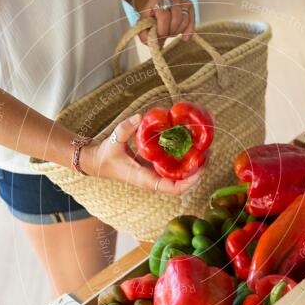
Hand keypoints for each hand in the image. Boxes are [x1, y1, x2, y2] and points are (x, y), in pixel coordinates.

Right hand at [81, 114, 201, 195]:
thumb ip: (126, 128)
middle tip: (208, 153)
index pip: (173, 188)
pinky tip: (189, 147)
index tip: (201, 168)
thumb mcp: (114, 140)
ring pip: (179, 178)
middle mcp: (153, 181)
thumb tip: (140, 116)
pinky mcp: (154, 171)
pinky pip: (173, 170)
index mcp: (146, 180)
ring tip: (204, 150)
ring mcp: (154, 177)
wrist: (96, 162)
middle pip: (182, 184)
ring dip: (193, 167)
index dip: (190, 181)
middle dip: (197, 172)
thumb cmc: (105, 155)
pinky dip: (183, 161)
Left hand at [136, 0, 195, 44]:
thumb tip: (156, 41)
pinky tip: (184, 37)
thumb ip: (145, 35)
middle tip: (164, 35)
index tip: (159, 36)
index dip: (162, 29)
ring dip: (177, 31)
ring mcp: (181, 0)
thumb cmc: (149, 18)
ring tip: (170, 32)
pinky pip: (192, 19)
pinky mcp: (188, 5)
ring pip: (185, 20)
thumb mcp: (142, 26)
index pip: (164, 16)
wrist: (154, 7)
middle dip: (170, 31)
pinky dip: (189, 30)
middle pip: (176, 19)